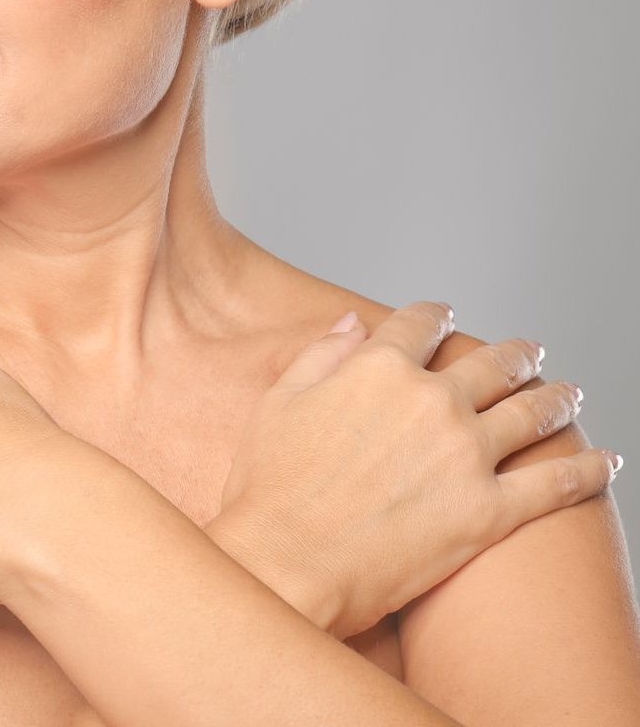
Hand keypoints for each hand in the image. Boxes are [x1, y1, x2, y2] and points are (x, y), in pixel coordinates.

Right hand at [210, 301, 617, 640]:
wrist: (287, 562)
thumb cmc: (271, 485)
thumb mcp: (282, 400)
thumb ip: (323, 353)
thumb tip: (355, 322)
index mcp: (378, 367)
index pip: (420, 323)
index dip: (437, 314)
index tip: (447, 315)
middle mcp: (432, 400)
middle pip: (490, 363)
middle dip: (513, 353)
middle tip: (528, 351)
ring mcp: (465, 455)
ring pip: (530, 411)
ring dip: (556, 396)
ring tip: (568, 391)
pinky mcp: (489, 512)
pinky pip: (554, 484)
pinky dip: (586, 469)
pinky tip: (604, 460)